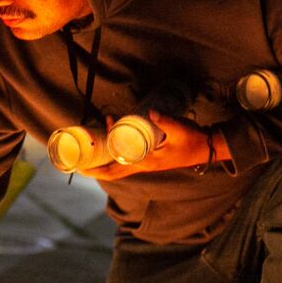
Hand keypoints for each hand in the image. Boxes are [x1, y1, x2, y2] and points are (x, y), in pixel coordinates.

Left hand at [81, 113, 223, 182]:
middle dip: (93, 165)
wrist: (206, 147)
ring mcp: (144, 160)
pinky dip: (114, 146)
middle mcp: (142, 164)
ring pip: (117, 161)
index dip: (96, 169)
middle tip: (76, 154)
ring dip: (103, 152)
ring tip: (91, 136)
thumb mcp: (178, 129)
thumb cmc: (191, 140)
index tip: (80, 164)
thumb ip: (165, 120)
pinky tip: (110, 131)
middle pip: (111, 169)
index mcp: (145, 162)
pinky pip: (125, 154)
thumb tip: (150, 112)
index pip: (115, 170)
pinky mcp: (148, 154)